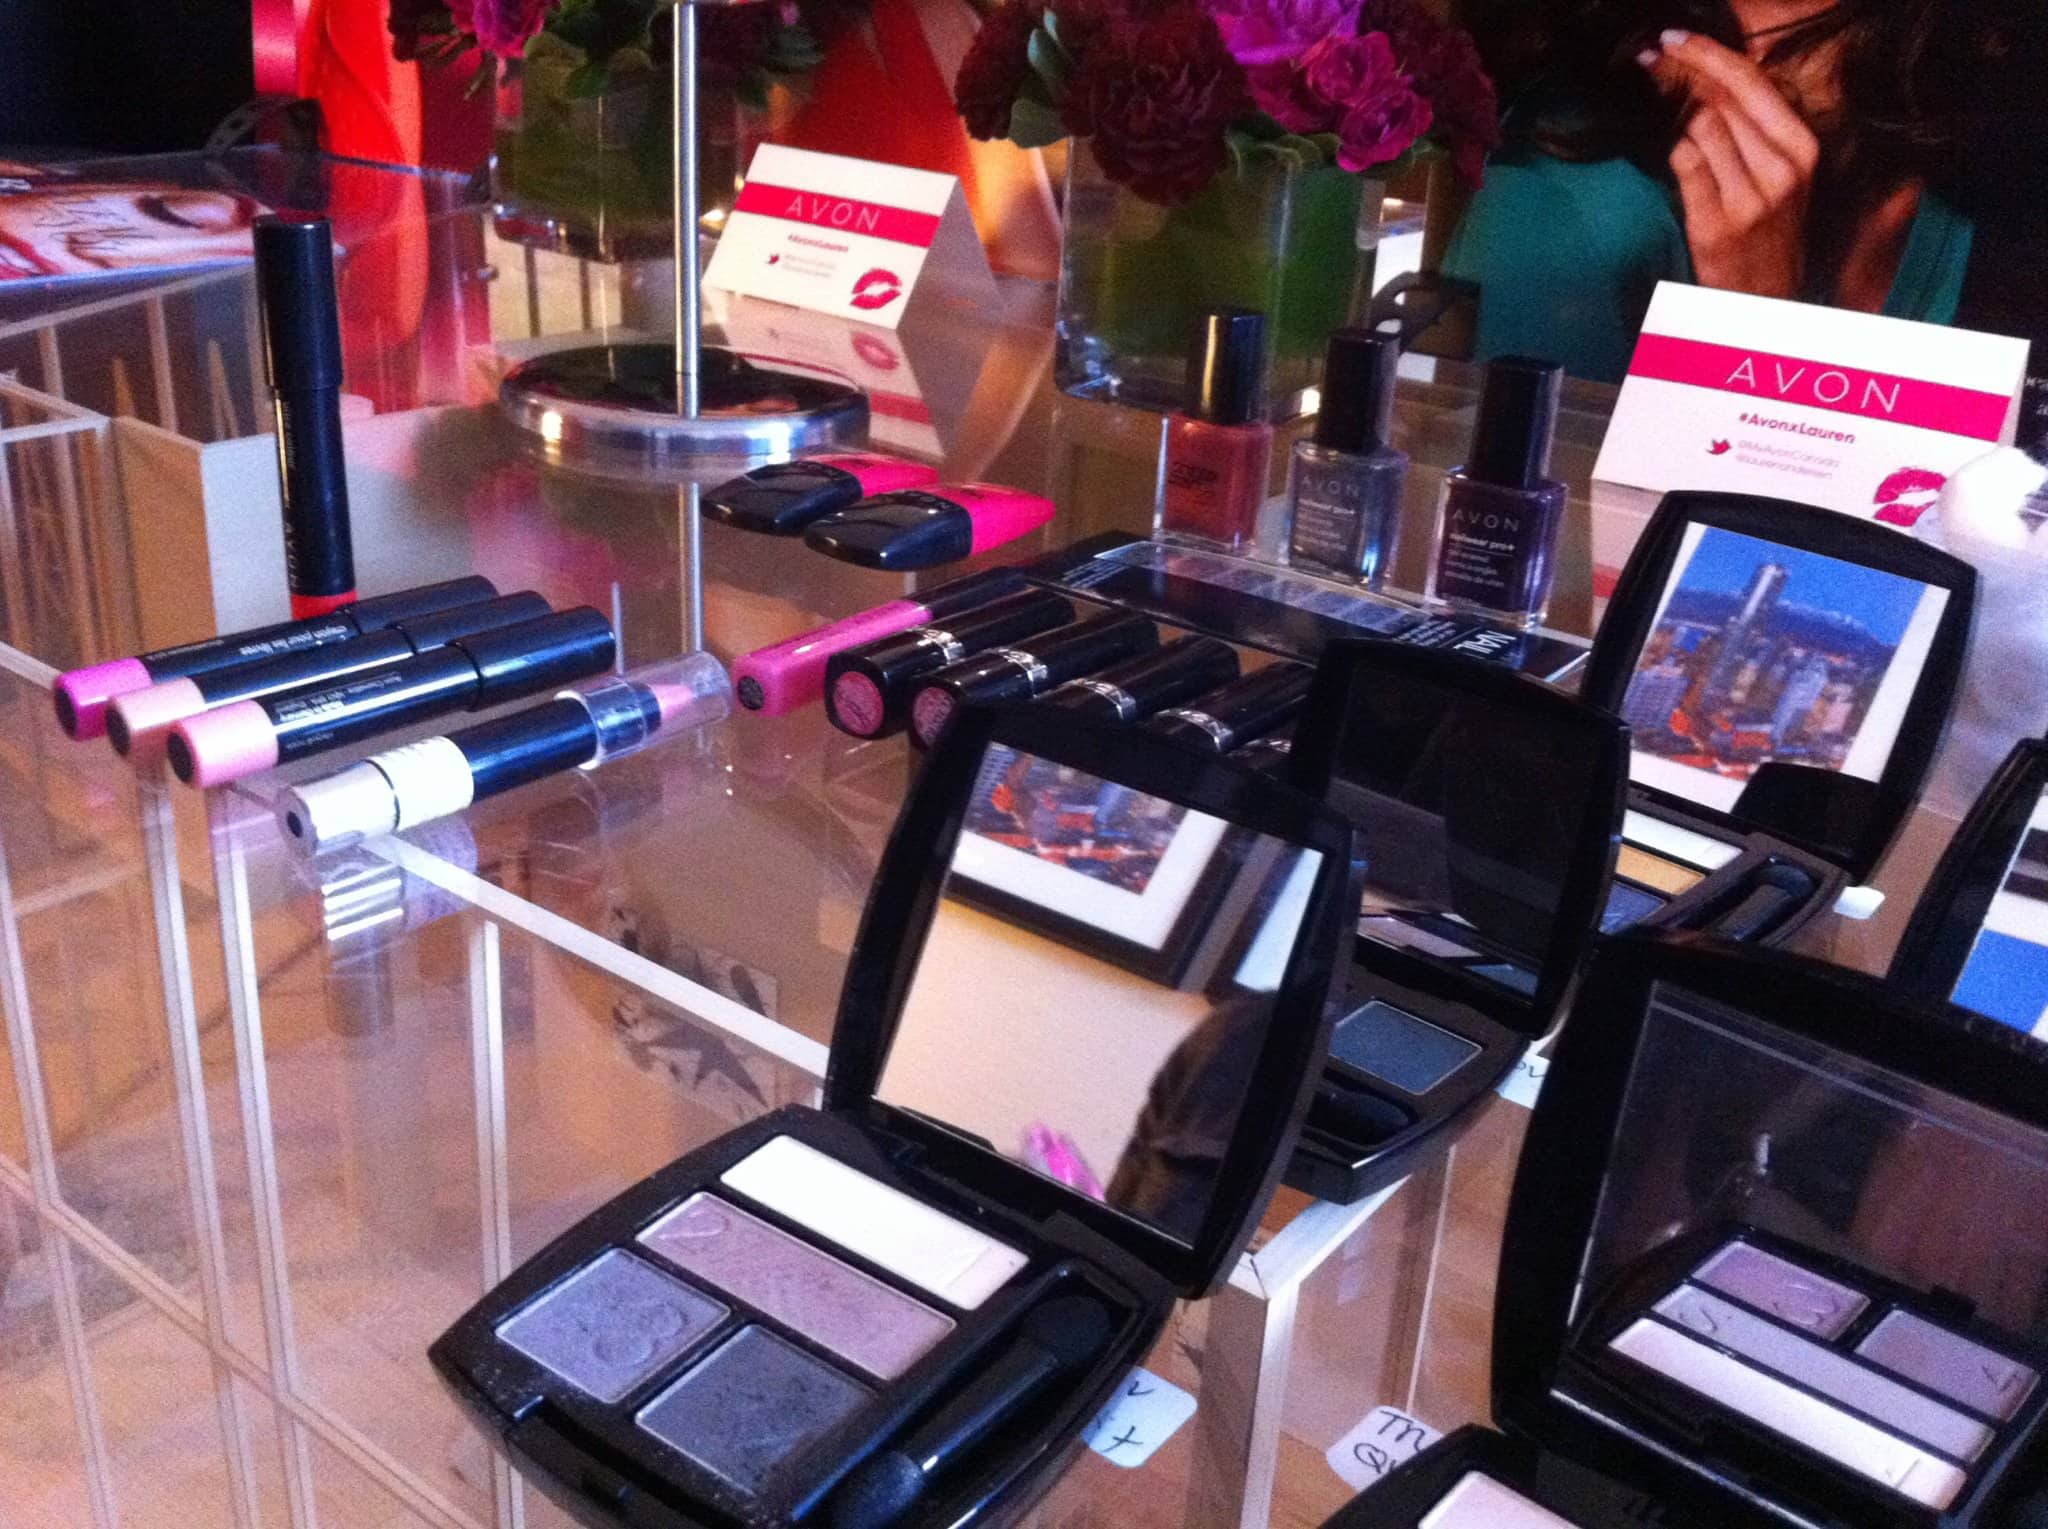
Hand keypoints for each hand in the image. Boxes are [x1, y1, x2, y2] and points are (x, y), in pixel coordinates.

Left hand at [1641, 29, 1820, 300]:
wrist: (1766, 301)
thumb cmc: (1766, 232)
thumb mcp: (1777, 174)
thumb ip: (1750, 129)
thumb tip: (1705, 78)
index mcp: (1802, 148)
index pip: (1751, 83)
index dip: (1708, 54)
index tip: (1672, 38)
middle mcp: (1783, 168)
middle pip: (1722, 98)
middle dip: (1681, 70)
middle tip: (1648, 55)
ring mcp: (1751, 197)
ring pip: (1700, 127)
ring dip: (1673, 112)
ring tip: (1656, 100)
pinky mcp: (1717, 223)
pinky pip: (1684, 164)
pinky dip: (1671, 150)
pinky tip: (1664, 145)